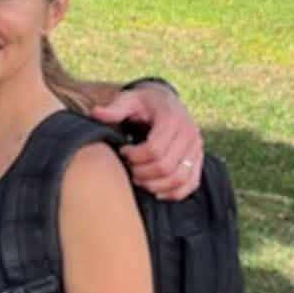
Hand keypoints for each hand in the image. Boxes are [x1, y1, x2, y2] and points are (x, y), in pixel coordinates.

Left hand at [89, 83, 202, 199]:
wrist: (165, 100)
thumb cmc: (144, 103)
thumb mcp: (129, 99)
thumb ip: (115, 108)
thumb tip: (96, 113)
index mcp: (172, 119)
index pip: (155, 149)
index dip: (134, 157)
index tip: (123, 152)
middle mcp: (189, 134)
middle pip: (165, 167)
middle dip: (142, 172)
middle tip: (128, 168)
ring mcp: (196, 148)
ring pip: (179, 178)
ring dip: (155, 185)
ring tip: (138, 178)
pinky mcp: (197, 159)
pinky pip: (190, 183)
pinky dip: (173, 192)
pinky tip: (155, 190)